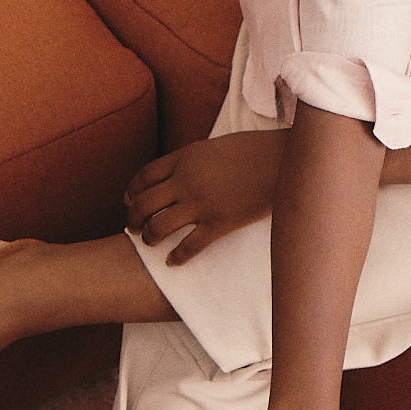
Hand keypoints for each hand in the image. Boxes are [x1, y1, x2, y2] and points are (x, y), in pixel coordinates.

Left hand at [123, 130, 285, 262]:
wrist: (282, 160)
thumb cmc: (252, 150)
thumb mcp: (212, 146)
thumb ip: (190, 160)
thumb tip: (174, 175)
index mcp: (184, 158)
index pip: (143, 177)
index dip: (131, 192)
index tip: (129, 201)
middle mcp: (186, 181)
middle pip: (143, 204)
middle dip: (133, 219)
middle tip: (134, 227)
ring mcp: (201, 203)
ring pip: (159, 227)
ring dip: (149, 238)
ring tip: (150, 243)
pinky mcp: (220, 223)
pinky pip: (189, 246)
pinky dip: (177, 257)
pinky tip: (172, 262)